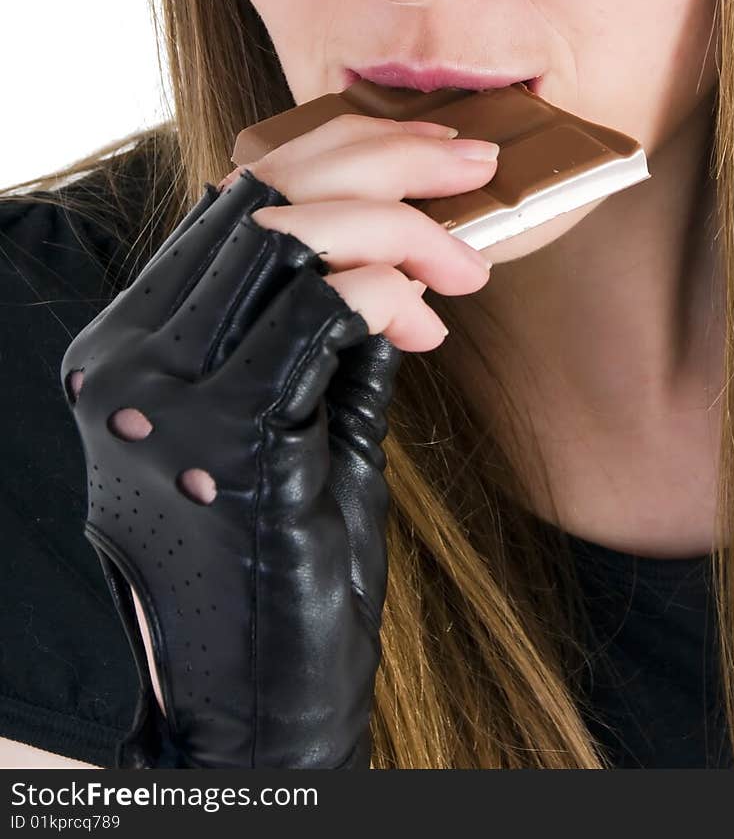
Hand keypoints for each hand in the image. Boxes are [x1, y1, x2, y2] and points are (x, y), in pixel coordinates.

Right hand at [61, 114, 496, 767]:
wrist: (257, 709)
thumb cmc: (282, 569)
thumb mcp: (303, 423)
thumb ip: (326, 335)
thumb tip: (392, 254)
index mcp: (136, 343)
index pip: (234, 200)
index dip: (342, 154)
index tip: (434, 162)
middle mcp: (129, 356)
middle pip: (260, 195)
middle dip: (386, 158)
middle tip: (475, 164)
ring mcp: (161, 397)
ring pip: (289, 235)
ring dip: (403, 226)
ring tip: (466, 264)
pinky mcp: (218, 440)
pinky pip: (316, 311)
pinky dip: (388, 291)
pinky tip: (429, 321)